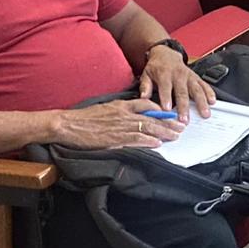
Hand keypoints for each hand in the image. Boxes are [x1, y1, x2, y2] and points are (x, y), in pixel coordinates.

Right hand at [48, 98, 183, 149]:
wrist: (68, 124)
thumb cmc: (84, 118)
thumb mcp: (104, 109)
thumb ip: (119, 112)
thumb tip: (131, 117)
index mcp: (121, 105)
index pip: (146, 104)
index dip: (160, 110)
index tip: (170, 115)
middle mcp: (123, 114)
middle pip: (152, 117)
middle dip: (168, 123)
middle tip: (180, 127)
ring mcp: (120, 126)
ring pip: (147, 128)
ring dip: (163, 132)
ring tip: (175, 136)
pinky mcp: (114, 138)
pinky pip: (135, 139)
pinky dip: (148, 141)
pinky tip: (158, 144)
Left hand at [139, 46, 215, 120]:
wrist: (165, 54)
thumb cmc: (155, 68)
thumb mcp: (146, 74)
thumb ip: (145, 86)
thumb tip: (143, 97)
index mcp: (164, 74)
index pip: (166, 87)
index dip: (166, 98)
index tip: (167, 110)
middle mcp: (178, 75)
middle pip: (182, 92)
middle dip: (184, 107)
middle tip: (185, 119)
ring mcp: (189, 76)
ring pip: (196, 90)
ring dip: (201, 102)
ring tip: (204, 113)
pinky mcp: (196, 77)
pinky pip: (204, 85)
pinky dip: (209, 93)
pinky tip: (212, 102)